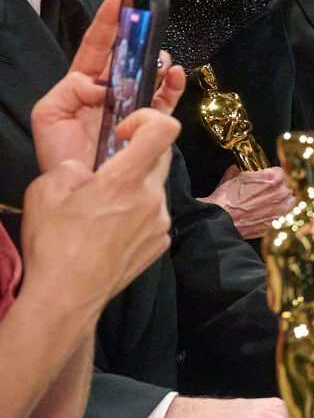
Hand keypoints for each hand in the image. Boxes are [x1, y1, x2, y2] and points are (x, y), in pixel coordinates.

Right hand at [19, 109, 180, 314]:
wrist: (67, 297)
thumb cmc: (54, 244)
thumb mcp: (45, 191)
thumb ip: (70, 168)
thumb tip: (86, 169)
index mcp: (126, 179)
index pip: (164, 130)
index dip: (148, 119)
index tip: (123, 132)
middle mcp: (152, 198)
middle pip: (160, 158)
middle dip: (137, 156)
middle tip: (107, 172)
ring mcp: (161, 222)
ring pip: (155, 189)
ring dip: (135, 188)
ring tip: (102, 209)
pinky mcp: (161, 243)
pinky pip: (154, 216)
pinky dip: (138, 214)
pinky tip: (111, 231)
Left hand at [32, 0, 184, 170]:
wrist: (78, 188)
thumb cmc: (60, 154)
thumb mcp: (49, 115)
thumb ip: (69, 90)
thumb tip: (101, 84)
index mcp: (82, 85)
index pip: (97, 46)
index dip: (109, 22)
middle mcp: (111, 91)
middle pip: (129, 55)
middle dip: (140, 38)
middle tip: (147, 28)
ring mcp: (132, 106)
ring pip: (151, 74)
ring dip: (158, 62)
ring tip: (160, 61)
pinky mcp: (149, 124)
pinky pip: (167, 101)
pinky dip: (175, 87)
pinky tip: (176, 76)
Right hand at [202, 165, 294, 237]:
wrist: (219, 221)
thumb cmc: (225, 198)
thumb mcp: (233, 176)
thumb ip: (243, 169)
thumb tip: (241, 168)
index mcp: (273, 178)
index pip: (281, 172)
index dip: (272, 174)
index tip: (267, 177)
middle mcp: (280, 194)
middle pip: (286, 187)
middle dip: (278, 187)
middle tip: (266, 190)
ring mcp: (280, 210)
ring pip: (288, 202)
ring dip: (280, 201)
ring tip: (267, 201)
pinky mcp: (275, 223)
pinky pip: (280, 216)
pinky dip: (273, 214)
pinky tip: (262, 213)